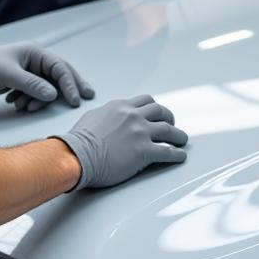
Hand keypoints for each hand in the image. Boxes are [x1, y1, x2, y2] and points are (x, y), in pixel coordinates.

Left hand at [0, 42, 94, 110]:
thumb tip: (53, 95)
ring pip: (46, 88)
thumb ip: (31, 84)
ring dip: (38, 101)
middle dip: (71, 88)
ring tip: (24, 107)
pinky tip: (16, 104)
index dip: (69, 84)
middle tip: (86, 98)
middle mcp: (35, 61)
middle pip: (60, 75)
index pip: (59, 68)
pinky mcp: (22, 81)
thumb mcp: (8, 74)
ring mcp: (29, 72)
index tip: (75, 100)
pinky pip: (34, 93)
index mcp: (34, 53)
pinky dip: (29, 101)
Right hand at [55, 94, 187, 188]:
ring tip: (182, 140)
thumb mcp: (92, 117)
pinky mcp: (144, 151)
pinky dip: (177, 154)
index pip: (145, 101)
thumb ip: (106, 115)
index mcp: (121, 107)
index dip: (154, 109)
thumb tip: (109, 118)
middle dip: (169, 118)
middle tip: (172, 125)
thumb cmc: (78, 141)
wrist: (76, 155)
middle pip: (160, 112)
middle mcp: (133, 116)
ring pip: (168, 130)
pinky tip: (181, 156)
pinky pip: (167, 151)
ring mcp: (140, 133)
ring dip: (178, 136)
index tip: (158, 115)